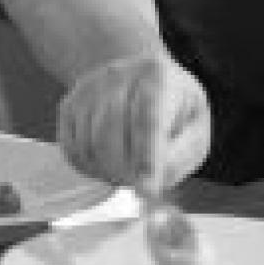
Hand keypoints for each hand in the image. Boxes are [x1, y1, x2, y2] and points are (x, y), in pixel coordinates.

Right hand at [58, 52, 210, 194]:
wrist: (139, 79)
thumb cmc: (174, 108)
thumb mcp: (194, 126)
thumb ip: (180, 156)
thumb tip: (150, 187)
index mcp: (157, 76)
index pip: (148, 119)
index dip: (146, 157)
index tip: (148, 190)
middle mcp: (117, 74)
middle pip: (110, 135)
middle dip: (125, 170)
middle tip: (143, 182)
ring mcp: (88, 89)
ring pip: (89, 146)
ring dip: (108, 170)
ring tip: (130, 164)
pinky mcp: (68, 105)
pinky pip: (73, 150)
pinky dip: (91, 166)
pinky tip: (111, 158)